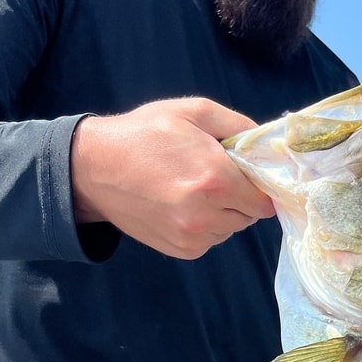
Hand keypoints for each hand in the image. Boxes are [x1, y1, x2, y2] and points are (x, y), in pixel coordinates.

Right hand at [71, 98, 274, 259]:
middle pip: (251, 215)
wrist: (95, 168)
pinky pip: (212, 239)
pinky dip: (207, 225)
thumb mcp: (195, 112)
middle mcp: (206, 214)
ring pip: (232, 228)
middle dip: (242, 196)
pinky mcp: (181, 249)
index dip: (260, 183)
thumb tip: (266, 144)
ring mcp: (192, 236)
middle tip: (216, 176)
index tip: (245, 172)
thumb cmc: (145, 134)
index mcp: (216, 180)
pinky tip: (184, 205)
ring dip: (225, 212)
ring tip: (195, 189)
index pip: (265, 198)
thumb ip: (239, 126)